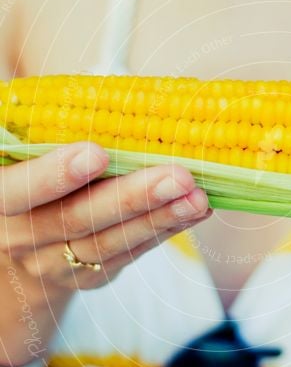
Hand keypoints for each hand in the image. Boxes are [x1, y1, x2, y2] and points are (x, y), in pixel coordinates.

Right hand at [0, 142, 210, 289]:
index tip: (97, 153)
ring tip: (197, 194)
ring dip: (159, 217)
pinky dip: (164, 230)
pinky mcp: (89, 276)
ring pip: (108, 244)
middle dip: (131, 197)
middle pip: (75, 219)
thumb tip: (112, 90)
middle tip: (177, 176)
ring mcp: (54, 261)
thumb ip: (47, 131)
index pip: (16, 191)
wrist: (15, 250)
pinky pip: (129, 255)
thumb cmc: (23, 178)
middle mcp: (19, 236)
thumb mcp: (19, 154)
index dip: (54, 175)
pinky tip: (194, 210)